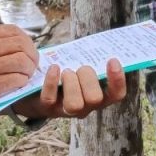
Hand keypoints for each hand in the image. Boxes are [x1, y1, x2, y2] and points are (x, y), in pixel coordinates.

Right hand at [0, 25, 37, 120]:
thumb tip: (13, 47)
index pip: (13, 31)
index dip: (26, 41)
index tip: (27, 51)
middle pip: (22, 45)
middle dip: (32, 55)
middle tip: (31, 65)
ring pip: (22, 61)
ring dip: (29, 70)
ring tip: (25, 76)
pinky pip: (16, 79)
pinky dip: (22, 82)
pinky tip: (17, 85)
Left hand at [12, 58, 126, 118]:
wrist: (38, 86)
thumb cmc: (67, 73)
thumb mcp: (82, 67)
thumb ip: (93, 60)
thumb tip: (103, 44)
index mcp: (99, 96)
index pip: (116, 95)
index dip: (118, 80)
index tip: (112, 60)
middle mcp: (85, 107)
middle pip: (95, 98)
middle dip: (88, 77)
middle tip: (80, 67)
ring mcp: (66, 110)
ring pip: (74, 104)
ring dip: (71, 82)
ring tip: (66, 71)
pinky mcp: (47, 108)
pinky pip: (50, 98)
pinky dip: (52, 80)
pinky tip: (54, 68)